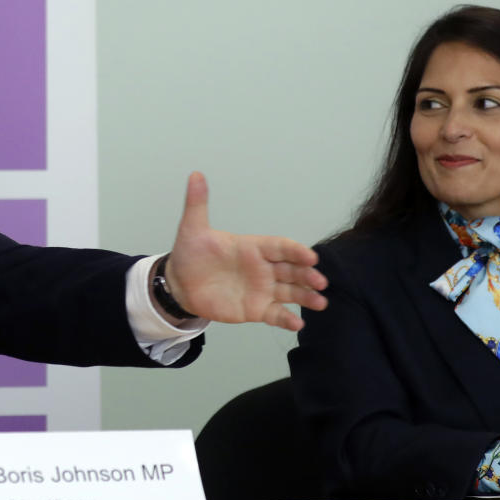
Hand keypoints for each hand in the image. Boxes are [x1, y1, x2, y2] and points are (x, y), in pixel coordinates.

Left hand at [159, 171, 326, 330]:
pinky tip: (297, 324)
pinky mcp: (255, 309)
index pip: (280, 247)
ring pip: (290, 292)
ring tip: (320, 303)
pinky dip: (287, 320)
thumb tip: (195, 174)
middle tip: (320, 281)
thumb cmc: (190, 255)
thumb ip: (197, 203)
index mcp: (252, 247)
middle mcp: (262, 268)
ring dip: (306, 297)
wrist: (179, 285)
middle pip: (291, 270)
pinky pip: (275, 314)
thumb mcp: (192, 229)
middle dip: (307, 275)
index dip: (295, 251)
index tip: (310, 257)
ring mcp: (261, 289)